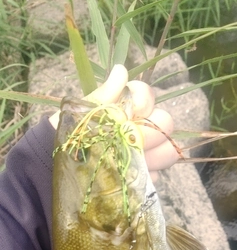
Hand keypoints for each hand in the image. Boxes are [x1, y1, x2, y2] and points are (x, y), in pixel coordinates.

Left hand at [49, 65, 178, 181]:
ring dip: (156, 154)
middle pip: (165, 123)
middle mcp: (139, 129)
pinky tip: (128, 176)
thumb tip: (121, 70)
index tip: (128, 112)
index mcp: (125, 108)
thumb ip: (103, 96)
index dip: (142, 101)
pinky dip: (146, 175)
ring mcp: (143, 155)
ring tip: (133, 160)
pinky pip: (156, 176)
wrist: (55, 167)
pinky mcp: (140, 178)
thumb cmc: (68, 135)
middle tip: (130, 141)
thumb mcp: (82, 114)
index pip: (147, 96)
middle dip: (151, 131)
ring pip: (168, 151)